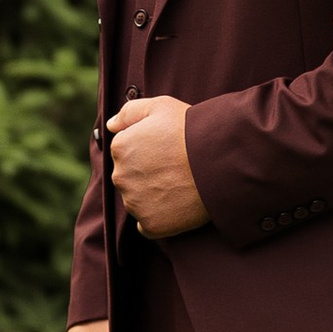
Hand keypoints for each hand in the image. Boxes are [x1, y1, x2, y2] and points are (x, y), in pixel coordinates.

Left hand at [109, 93, 209, 235]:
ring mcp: (135, 203)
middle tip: (175, 168)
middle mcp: (121, 177)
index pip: (125, 152)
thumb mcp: (161, 106)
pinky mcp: (151, 224)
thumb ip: (130, 112)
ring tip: (180, 186)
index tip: (167, 150)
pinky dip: (159, 218)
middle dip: (147, 174)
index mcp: (120, 147)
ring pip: (137, 201)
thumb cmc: (192, 130)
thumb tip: (111, 125)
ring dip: (152, 196)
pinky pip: (148, 225)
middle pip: (129, 178)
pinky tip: (177, 206)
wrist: (220, 160)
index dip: (148, 150)